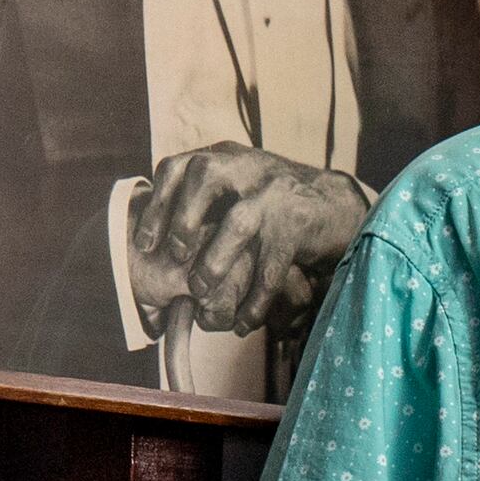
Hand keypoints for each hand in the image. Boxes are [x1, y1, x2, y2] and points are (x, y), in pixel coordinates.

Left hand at [133, 147, 371, 335]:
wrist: (336, 206)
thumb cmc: (274, 204)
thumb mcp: (239, 184)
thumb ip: (205, 196)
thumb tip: (156, 228)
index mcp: (226, 158)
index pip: (179, 166)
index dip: (156, 204)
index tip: (143, 243)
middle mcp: (249, 168)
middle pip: (204, 176)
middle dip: (181, 220)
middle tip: (173, 256)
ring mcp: (276, 194)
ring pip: (238, 222)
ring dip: (215, 260)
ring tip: (202, 293)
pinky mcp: (299, 224)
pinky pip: (271, 266)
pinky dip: (255, 299)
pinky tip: (243, 323)